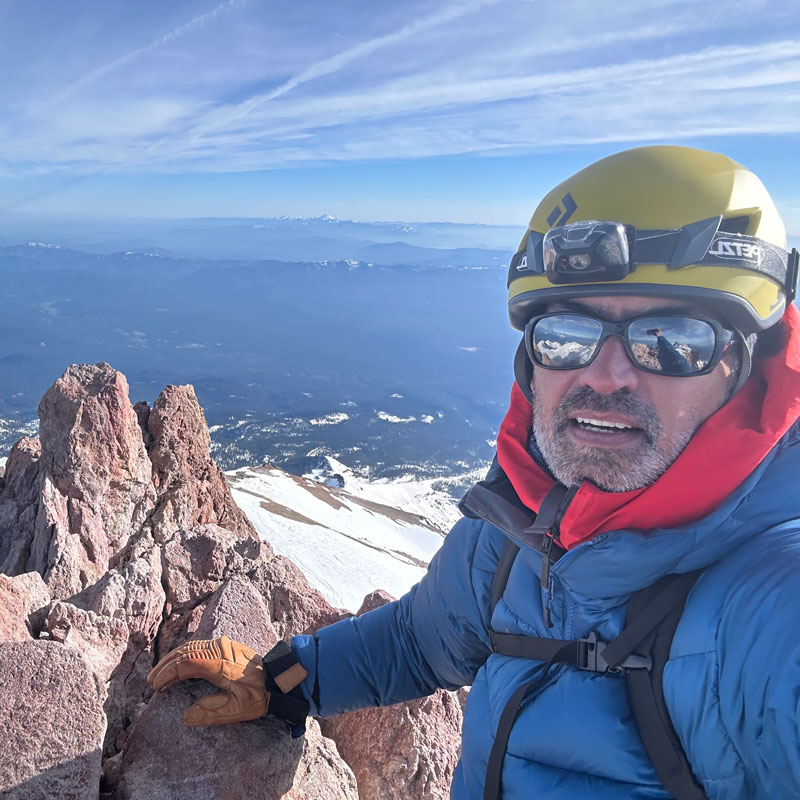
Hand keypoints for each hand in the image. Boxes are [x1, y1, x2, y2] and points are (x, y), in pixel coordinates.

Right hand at [147, 635, 268, 725]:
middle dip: (166, 666)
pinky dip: (185, 654)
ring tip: (160, 673)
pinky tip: (178, 664)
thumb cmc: (259, 696)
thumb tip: (186, 716)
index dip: (168, 674)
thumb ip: (210, 712)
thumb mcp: (236, 709)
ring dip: (174, 659)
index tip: (156, 686)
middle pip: (186, 651)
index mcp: (220, 664)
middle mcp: (220, 649)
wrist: (279, 679)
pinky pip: (200, 645)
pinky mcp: (227, 645)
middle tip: (151, 681)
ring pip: (192, 646)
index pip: (186, 663)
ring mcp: (224, 645)